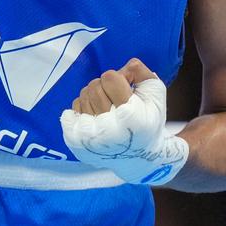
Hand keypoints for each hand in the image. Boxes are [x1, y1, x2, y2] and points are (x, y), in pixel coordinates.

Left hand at [60, 58, 188, 185]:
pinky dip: (83, 109)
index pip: (110, 78)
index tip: (124, 89)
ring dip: (94, 96)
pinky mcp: (77, 144)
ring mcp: (90, 139)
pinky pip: (70, 111)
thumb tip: (124, 67)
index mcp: (132, 118)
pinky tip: (96, 117)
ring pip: (83, 96)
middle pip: (94, 86)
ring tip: (106, 108)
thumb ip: (141, 73)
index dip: (117, 78)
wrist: (138, 158)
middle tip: (115, 98)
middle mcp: (109, 131)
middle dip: (104, 86)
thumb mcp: (155, 95)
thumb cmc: (147, 122)